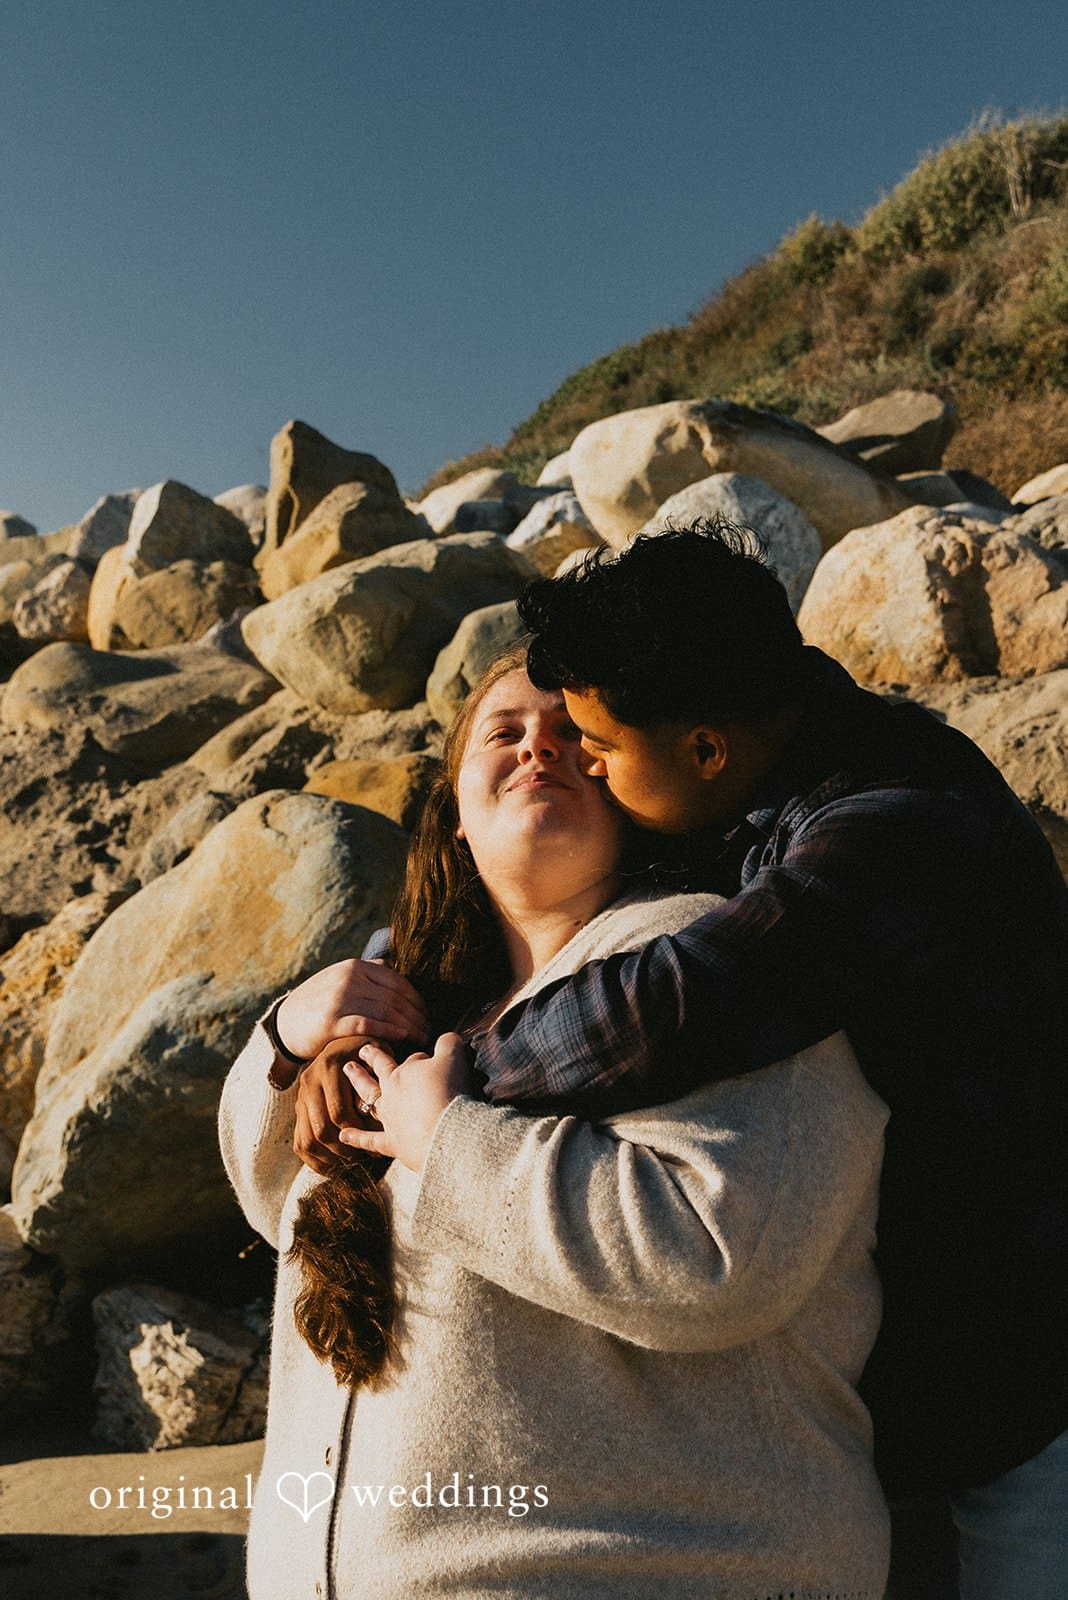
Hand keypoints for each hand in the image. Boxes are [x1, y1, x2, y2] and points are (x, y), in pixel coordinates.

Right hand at [275, 958, 429, 1060]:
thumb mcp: (340, 978)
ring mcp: (340, 998)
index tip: (427, 1014)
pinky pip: (369, 1024)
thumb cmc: (318, 1003)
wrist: (284, 1023)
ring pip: (386, 1011)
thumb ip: (366, 973)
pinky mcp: (332, 1021)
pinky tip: (402, 1037)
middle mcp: (350, 978)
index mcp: (356, 966)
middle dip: (417, 1015)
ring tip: (421, 1037)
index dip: (417, 999)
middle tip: (429, 1029)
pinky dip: (389, 1030)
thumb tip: (394, 968)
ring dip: (409, 1026)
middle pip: (396, 997)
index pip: (398, 981)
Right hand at [293, 1035, 383, 1175]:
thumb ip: (383, 1068)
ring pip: (307, 1139)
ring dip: (328, 1157)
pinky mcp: (298, 1109)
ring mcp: (301, 1096)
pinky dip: (313, 1160)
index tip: (375, 1143)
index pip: (339, 1111)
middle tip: (363, 1159)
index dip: (358, 1132)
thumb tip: (392, 1095)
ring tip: (349, 1164)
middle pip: (322, 1129)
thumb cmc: (366, 1049)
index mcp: (330, 1068)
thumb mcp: (376, 1049)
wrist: (337, 1037)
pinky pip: (299, 1141)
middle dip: (343, 1149)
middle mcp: (311, 1081)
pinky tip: (331, 1168)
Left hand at [338, 1033, 473, 1171]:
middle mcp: (391, 1094)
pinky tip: (343, 1135)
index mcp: (402, 1074)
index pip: (406, 1059)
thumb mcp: (454, 1057)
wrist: (447, 1132)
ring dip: (359, 1088)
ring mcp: (389, 1119)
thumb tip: (446, 1038)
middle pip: (378, 1073)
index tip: (411, 1054)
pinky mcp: (393, 1144)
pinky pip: (370, 1140)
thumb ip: (448, 1043)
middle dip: (370, 1060)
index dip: (411, 1056)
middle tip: (360, 1051)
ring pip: (369, 1101)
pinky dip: (357, 1138)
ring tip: (348, 1075)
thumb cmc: (449, 1091)